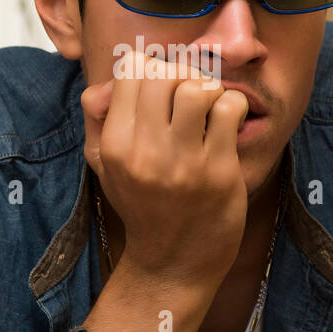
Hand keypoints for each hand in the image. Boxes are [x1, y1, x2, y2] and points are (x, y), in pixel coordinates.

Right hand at [81, 49, 248, 292]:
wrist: (172, 264)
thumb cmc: (143, 204)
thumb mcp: (105, 164)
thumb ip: (98, 117)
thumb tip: (108, 83)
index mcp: (114, 144)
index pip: (130, 68)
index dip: (152, 68)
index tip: (164, 89)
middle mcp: (144, 152)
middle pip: (163, 72)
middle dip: (182, 74)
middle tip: (190, 97)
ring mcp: (182, 163)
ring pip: (196, 87)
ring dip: (209, 90)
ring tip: (209, 111)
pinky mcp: (218, 172)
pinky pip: (229, 109)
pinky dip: (234, 107)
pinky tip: (228, 125)